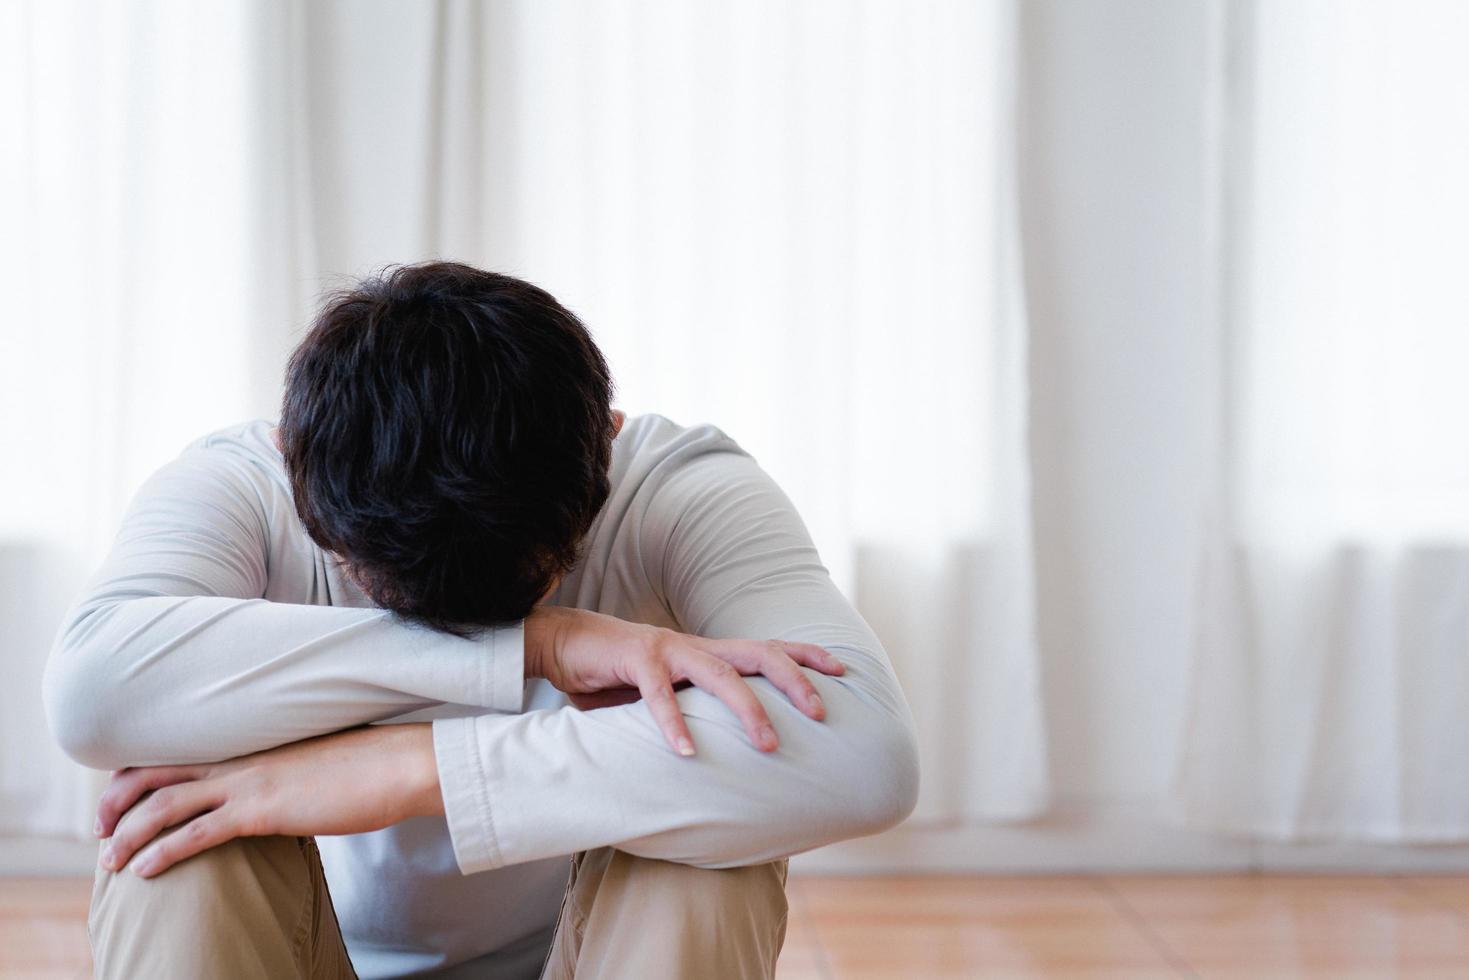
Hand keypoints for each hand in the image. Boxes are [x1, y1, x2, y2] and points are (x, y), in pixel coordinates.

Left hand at [94, 724, 439, 878]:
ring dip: (128, 832)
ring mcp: (250, 782)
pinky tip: (142, 869)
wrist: (402, 764)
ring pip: (166, 803)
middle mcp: (243, 758)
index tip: (124, 795)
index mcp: (255, 744)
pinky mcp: (262, 810)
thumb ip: (290, 773)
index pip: (182, 749)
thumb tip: (286, 790)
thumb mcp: (320, 763)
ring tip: (109, 859)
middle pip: (158, 770)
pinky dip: (161, 851)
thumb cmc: (373, 765)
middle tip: (100, 828)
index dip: (144, 770)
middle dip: (118, 800)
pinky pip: (197, 832)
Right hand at [524, 606, 844, 755]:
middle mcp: (696, 646)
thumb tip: (726, 752)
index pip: (769, 647)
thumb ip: (695, 710)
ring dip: (748, 709)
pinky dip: (673, 724)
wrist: (566, 644)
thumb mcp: (668, 692)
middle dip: (795, 681)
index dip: (807, 655)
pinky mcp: (635, 659)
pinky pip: (658, 693)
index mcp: (709, 652)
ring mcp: (668, 649)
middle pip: (759, 654)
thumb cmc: (620, 674)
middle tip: (821, 714)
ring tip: (769, 745)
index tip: (843, 671)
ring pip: (720, 673)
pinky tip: (685, 753)